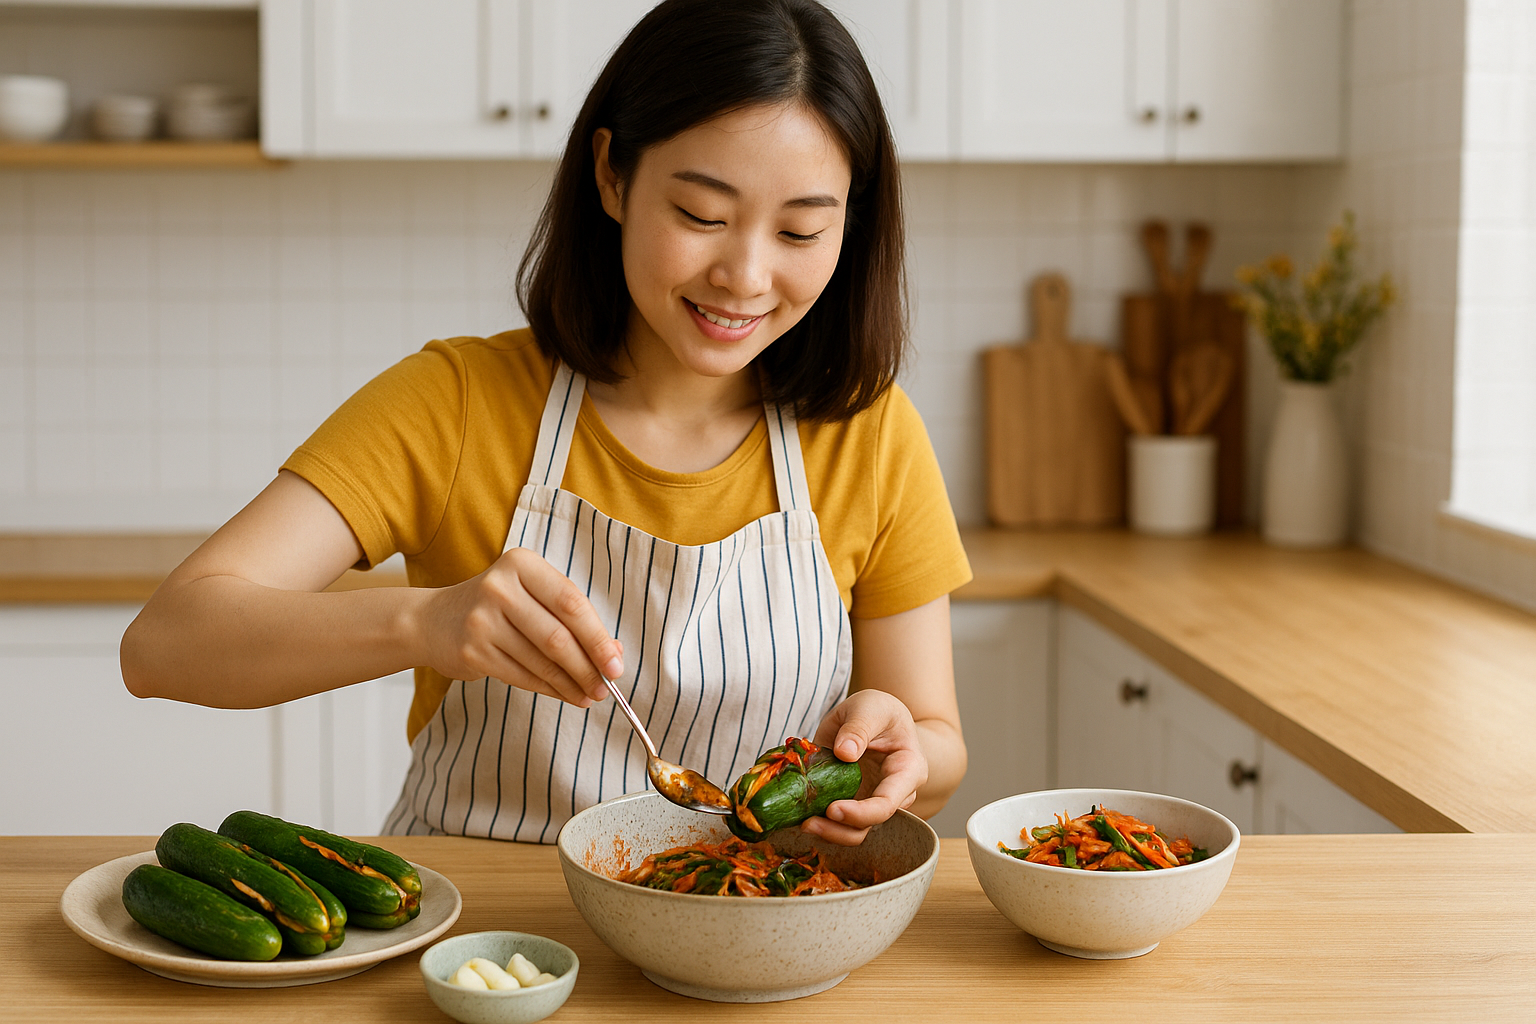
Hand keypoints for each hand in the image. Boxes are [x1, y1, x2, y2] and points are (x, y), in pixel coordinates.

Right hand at [414, 547, 622, 706]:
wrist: (432, 621)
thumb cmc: (496, 607)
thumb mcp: (532, 597)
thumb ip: (572, 619)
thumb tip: (615, 652)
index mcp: (521, 564)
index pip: (571, 602)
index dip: (598, 636)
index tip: (616, 662)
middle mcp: (499, 587)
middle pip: (558, 635)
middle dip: (588, 666)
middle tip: (607, 686)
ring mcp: (482, 620)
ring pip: (542, 660)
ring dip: (572, 683)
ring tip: (590, 694)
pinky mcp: (472, 651)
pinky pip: (522, 676)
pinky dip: (550, 689)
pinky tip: (566, 694)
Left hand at [801, 689, 926, 845]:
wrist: (875, 716)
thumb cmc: (879, 711)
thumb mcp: (870, 707)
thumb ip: (858, 727)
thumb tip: (845, 752)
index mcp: (908, 770)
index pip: (888, 803)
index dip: (861, 813)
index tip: (832, 809)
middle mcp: (895, 794)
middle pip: (870, 824)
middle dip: (839, 829)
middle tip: (808, 822)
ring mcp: (873, 801)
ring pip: (854, 831)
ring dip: (828, 833)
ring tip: (804, 823)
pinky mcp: (853, 803)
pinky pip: (839, 823)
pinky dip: (821, 823)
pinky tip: (802, 816)